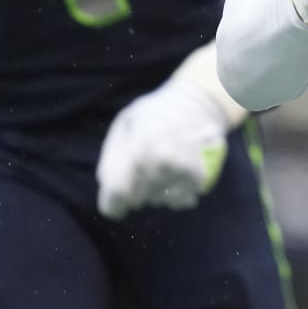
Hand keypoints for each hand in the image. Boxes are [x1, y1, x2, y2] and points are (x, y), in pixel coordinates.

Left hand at [97, 76, 232, 218]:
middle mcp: (159, 158)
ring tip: (162, 169)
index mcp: (137, 144)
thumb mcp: (126, 121)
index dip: (112, 204)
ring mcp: (181, 168)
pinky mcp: (199, 176)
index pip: (117, 191)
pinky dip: (176, 196)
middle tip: (143, 173)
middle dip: (135, 192)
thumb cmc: (157, 111)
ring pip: (158, 201)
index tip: (115, 207)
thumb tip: (107, 186)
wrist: (200, 101)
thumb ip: (112, 154)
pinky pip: (179, 202)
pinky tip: (176, 179)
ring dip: (156, 192)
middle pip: (137, 200)